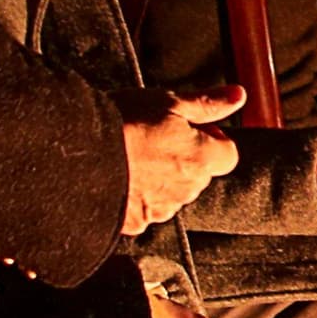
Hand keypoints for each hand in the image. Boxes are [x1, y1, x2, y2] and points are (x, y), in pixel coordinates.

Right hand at [122, 86, 244, 230]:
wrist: (76, 153)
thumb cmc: (123, 123)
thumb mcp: (168, 102)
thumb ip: (208, 103)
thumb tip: (239, 95)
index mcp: (201, 158)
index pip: (228, 155)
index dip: (212, 139)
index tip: (188, 129)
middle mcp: (187, 189)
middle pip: (200, 174)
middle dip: (185, 159)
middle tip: (154, 139)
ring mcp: (162, 209)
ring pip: (174, 193)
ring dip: (161, 179)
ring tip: (132, 157)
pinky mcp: (136, 222)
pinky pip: (146, 210)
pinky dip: (138, 197)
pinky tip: (121, 178)